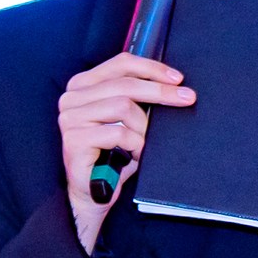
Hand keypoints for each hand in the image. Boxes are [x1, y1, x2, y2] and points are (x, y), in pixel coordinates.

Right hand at [58, 51, 195, 252]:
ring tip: (145, 144)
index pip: (120, 64)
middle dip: (160, 92)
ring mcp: (70, 118)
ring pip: (123, 107)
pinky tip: (135, 155)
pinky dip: (135, 144)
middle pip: (125, 84)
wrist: (94, 193)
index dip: (151, 68)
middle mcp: (72, 98)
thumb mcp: (127, 121)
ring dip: (143, 127)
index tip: (178, 78)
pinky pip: (118, 133)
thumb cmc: (114, 156)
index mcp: (83, 86)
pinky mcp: (74, 140)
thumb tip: (174, 83)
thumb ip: (137, 99)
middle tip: (187, 98)